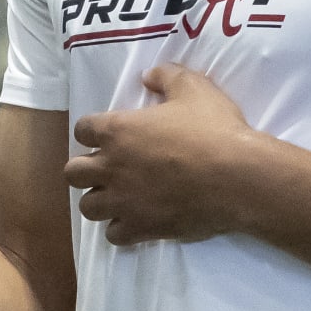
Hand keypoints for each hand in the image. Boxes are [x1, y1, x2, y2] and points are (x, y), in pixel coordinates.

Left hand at [63, 63, 257, 245]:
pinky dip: (121, 228)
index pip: (81, 130)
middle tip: (108, 167)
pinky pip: (113, 235)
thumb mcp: (193, 87)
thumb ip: (166, 75)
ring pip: (88, 207)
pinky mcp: (141, 228)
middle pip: (73, 173)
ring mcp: (124, 201)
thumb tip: (147, 76)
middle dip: (85, 169)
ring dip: (99, 200)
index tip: (109, 134)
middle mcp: (112, 167)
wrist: (237, 177)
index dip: (93, 131)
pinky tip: (136, 219)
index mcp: (118, 130)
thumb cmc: (213, 128)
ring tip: (119, 196)